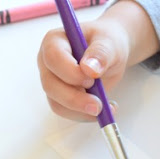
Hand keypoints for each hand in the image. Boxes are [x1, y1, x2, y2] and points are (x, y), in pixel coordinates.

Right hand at [37, 0, 158, 120]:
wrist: (111, 54)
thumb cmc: (108, 43)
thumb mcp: (110, 43)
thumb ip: (101, 53)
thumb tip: (89, 69)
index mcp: (55, 41)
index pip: (53, 58)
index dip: (71, 72)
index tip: (92, 78)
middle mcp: (48, 63)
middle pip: (51, 85)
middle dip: (75, 98)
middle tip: (99, 105)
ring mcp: (52, 81)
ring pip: (57, 103)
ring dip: (81, 111)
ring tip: (107, 108)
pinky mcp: (61, 97)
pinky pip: (68, 112)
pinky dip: (86, 115)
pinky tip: (105, 109)